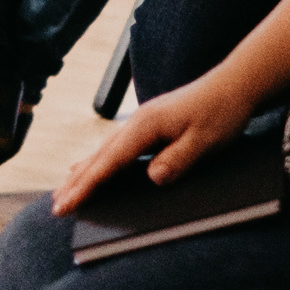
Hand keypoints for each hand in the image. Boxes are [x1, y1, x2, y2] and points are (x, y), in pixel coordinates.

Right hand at [51, 70, 260, 214]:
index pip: (110, 161)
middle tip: (56, 205)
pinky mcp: (149, 123)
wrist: (233, 84)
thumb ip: (178, 160)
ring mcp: (141, 121)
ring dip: (82, 171)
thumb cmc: (221, 113)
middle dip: (76, 182)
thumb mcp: (205, 141)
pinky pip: (115, 146)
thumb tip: (152, 178)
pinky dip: (98, 160)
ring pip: (104, 150)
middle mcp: (137, 121)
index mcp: (146, 125)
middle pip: (99, 156)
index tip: (67, 203)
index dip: (86, 185)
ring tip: (63, 189)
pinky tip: (89, 165)